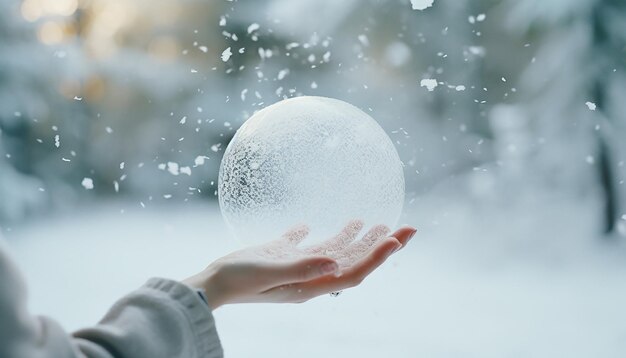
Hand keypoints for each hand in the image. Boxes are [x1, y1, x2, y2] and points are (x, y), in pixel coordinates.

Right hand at [184, 221, 415, 308]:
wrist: (212, 283)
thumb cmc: (239, 278)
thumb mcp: (271, 270)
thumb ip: (303, 266)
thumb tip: (337, 262)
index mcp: (312, 284)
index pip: (355, 271)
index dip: (379, 257)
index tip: (399, 239)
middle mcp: (310, 277)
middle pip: (353, 261)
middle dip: (380, 246)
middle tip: (405, 228)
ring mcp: (296, 267)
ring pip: (334, 252)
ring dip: (357, 238)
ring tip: (375, 222)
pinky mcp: (281, 256)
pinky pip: (305, 244)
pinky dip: (316, 234)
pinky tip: (316, 222)